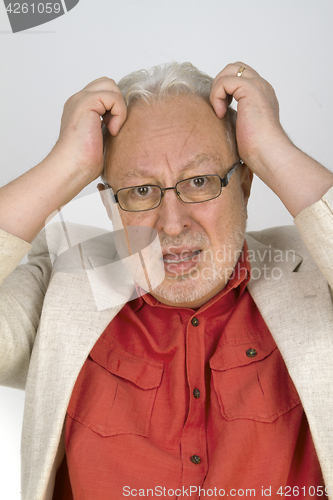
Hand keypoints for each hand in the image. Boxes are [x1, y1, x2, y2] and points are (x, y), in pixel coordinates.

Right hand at [51, 77, 126, 181]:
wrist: (72, 168)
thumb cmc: (84, 162)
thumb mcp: (101, 139)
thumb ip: (108, 124)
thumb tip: (122, 122)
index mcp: (80, 108)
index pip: (103, 91)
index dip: (115, 106)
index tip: (113, 129)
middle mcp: (78, 100)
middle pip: (108, 83)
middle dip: (118, 103)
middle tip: (114, 126)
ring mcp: (80, 99)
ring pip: (111, 86)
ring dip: (118, 107)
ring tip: (113, 128)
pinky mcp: (86, 103)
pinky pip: (113, 97)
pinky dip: (118, 114)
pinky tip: (112, 131)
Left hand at [210, 62, 332, 216]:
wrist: (268, 153)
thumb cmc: (257, 149)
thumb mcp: (242, 127)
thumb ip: (235, 115)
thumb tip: (219, 116)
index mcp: (261, 95)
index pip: (240, 77)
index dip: (225, 89)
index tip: (222, 111)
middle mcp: (262, 87)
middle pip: (234, 68)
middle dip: (220, 84)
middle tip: (219, 107)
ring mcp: (258, 86)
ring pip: (229, 70)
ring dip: (218, 89)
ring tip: (220, 110)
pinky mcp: (250, 89)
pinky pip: (225, 81)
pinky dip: (217, 96)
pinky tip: (221, 114)